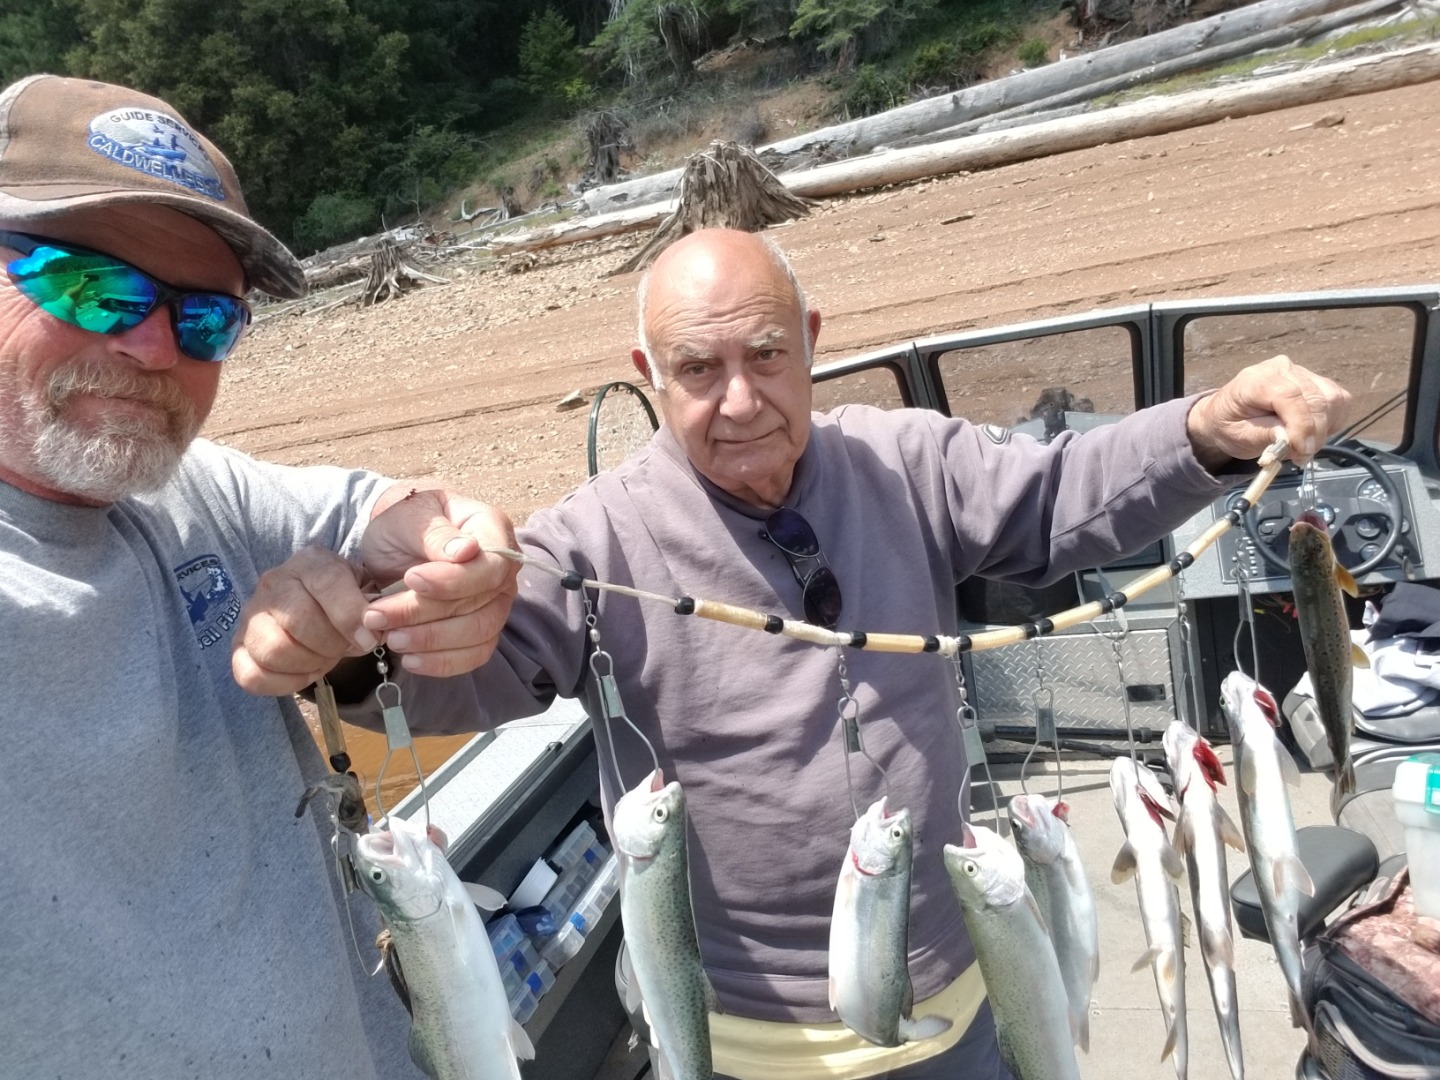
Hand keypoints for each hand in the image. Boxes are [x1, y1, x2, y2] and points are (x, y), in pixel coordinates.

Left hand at [231, 487, 517, 695]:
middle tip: (377, 615)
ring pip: (478, 635)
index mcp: (494, 531)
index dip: (454, 581)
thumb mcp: (411, 515)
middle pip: (480, 606)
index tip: (411, 579)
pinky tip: (409, 659)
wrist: (392, 541)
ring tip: (390, 637)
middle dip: (425, 615)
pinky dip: (441, 662)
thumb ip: (436, 533)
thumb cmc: (404, 521)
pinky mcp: (481, 631)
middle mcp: (503, 572)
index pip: (491, 566)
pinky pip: (473, 656)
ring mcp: (496, 604)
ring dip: (431, 641)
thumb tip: (466, 551)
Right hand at [231, 547, 372, 694]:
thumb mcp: (366, 593)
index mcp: (310, 563)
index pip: (326, 583)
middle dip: (331, 644)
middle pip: (299, 620)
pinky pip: (251, 676)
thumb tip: (372, 629)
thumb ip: (373, 607)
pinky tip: (304, 673)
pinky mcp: (238, 647)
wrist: (317, 609)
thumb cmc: (345, 601)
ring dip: (308, 664)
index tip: (368, 639)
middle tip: (343, 648)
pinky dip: (284, 684)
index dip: (349, 616)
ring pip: (274, 649)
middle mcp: (274, 582)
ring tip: (323, 658)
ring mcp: (251, 615)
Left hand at [1186, 355, 1350, 470]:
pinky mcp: (1315, 380)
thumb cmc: (1230, 426)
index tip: (1302, 450)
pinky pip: (1339, 400)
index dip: (1302, 425)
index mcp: (1255, 380)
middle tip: (1301, 456)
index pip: (1289, 396)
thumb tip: (1290, 439)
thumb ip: (1264, 436)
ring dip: (1324, 428)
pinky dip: (1332, 421)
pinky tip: (1312, 432)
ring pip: (1333, 398)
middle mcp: (1281, 368)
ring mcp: (1301, 371)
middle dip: (1314, 433)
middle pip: (1316, 398)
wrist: (1228, 415)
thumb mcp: (1238, 437)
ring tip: (1302, 444)